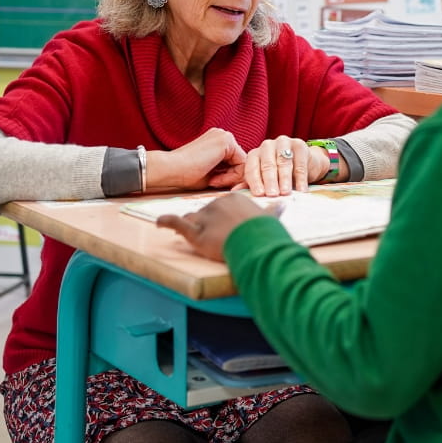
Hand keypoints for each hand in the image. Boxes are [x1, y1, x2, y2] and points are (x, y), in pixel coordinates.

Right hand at [145, 128, 245, 191]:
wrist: (170, 169)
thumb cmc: (185, 174)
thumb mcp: (211, 173)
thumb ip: (226, 172)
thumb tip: (242, 180)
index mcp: (217, 141)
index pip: (235, 161)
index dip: (229, 176)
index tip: (214, 183)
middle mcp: (222, 135)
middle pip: (240, 161)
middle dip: (231, 176)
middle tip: (214, 183)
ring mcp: (224, 136)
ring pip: (242, 162)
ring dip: (231, 177)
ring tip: (213, 181)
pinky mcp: (226, 140)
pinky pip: (242, 162)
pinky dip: (232, 175)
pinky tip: (215, 178)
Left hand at [157, 191, 281, 261]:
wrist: (256, 244)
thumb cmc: (263, 232)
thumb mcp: (269, 218)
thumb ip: (273, 210)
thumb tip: (283, 204)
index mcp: (234, 198)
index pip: (221, 204)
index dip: (221, 215)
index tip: (225, 224)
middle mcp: (217, 204)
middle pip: (206, 211)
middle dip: (206, 221)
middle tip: (211, 234)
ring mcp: (205, 217)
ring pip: (192, 217)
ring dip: (190, 224)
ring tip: (188, 231)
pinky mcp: (196, 233)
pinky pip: (177, 224)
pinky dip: (166, 222)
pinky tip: (158, 222)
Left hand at [235, 135, 329, 196]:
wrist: (305, 165)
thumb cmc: (280, 174)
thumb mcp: (265, 179)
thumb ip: (251, 184)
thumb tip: (235, 192)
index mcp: (255, 153)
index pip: (252, 167)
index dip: (255, 181)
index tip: (259, 194)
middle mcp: (267, 145)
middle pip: (267, 164)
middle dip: (269, 181)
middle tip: (272, 194)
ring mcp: (284, 143)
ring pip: (283, 162)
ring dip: (284, 179)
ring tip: (285, 192)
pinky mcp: (299, 145)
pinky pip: (300, 163)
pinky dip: (301, 178)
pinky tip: (301, 189)